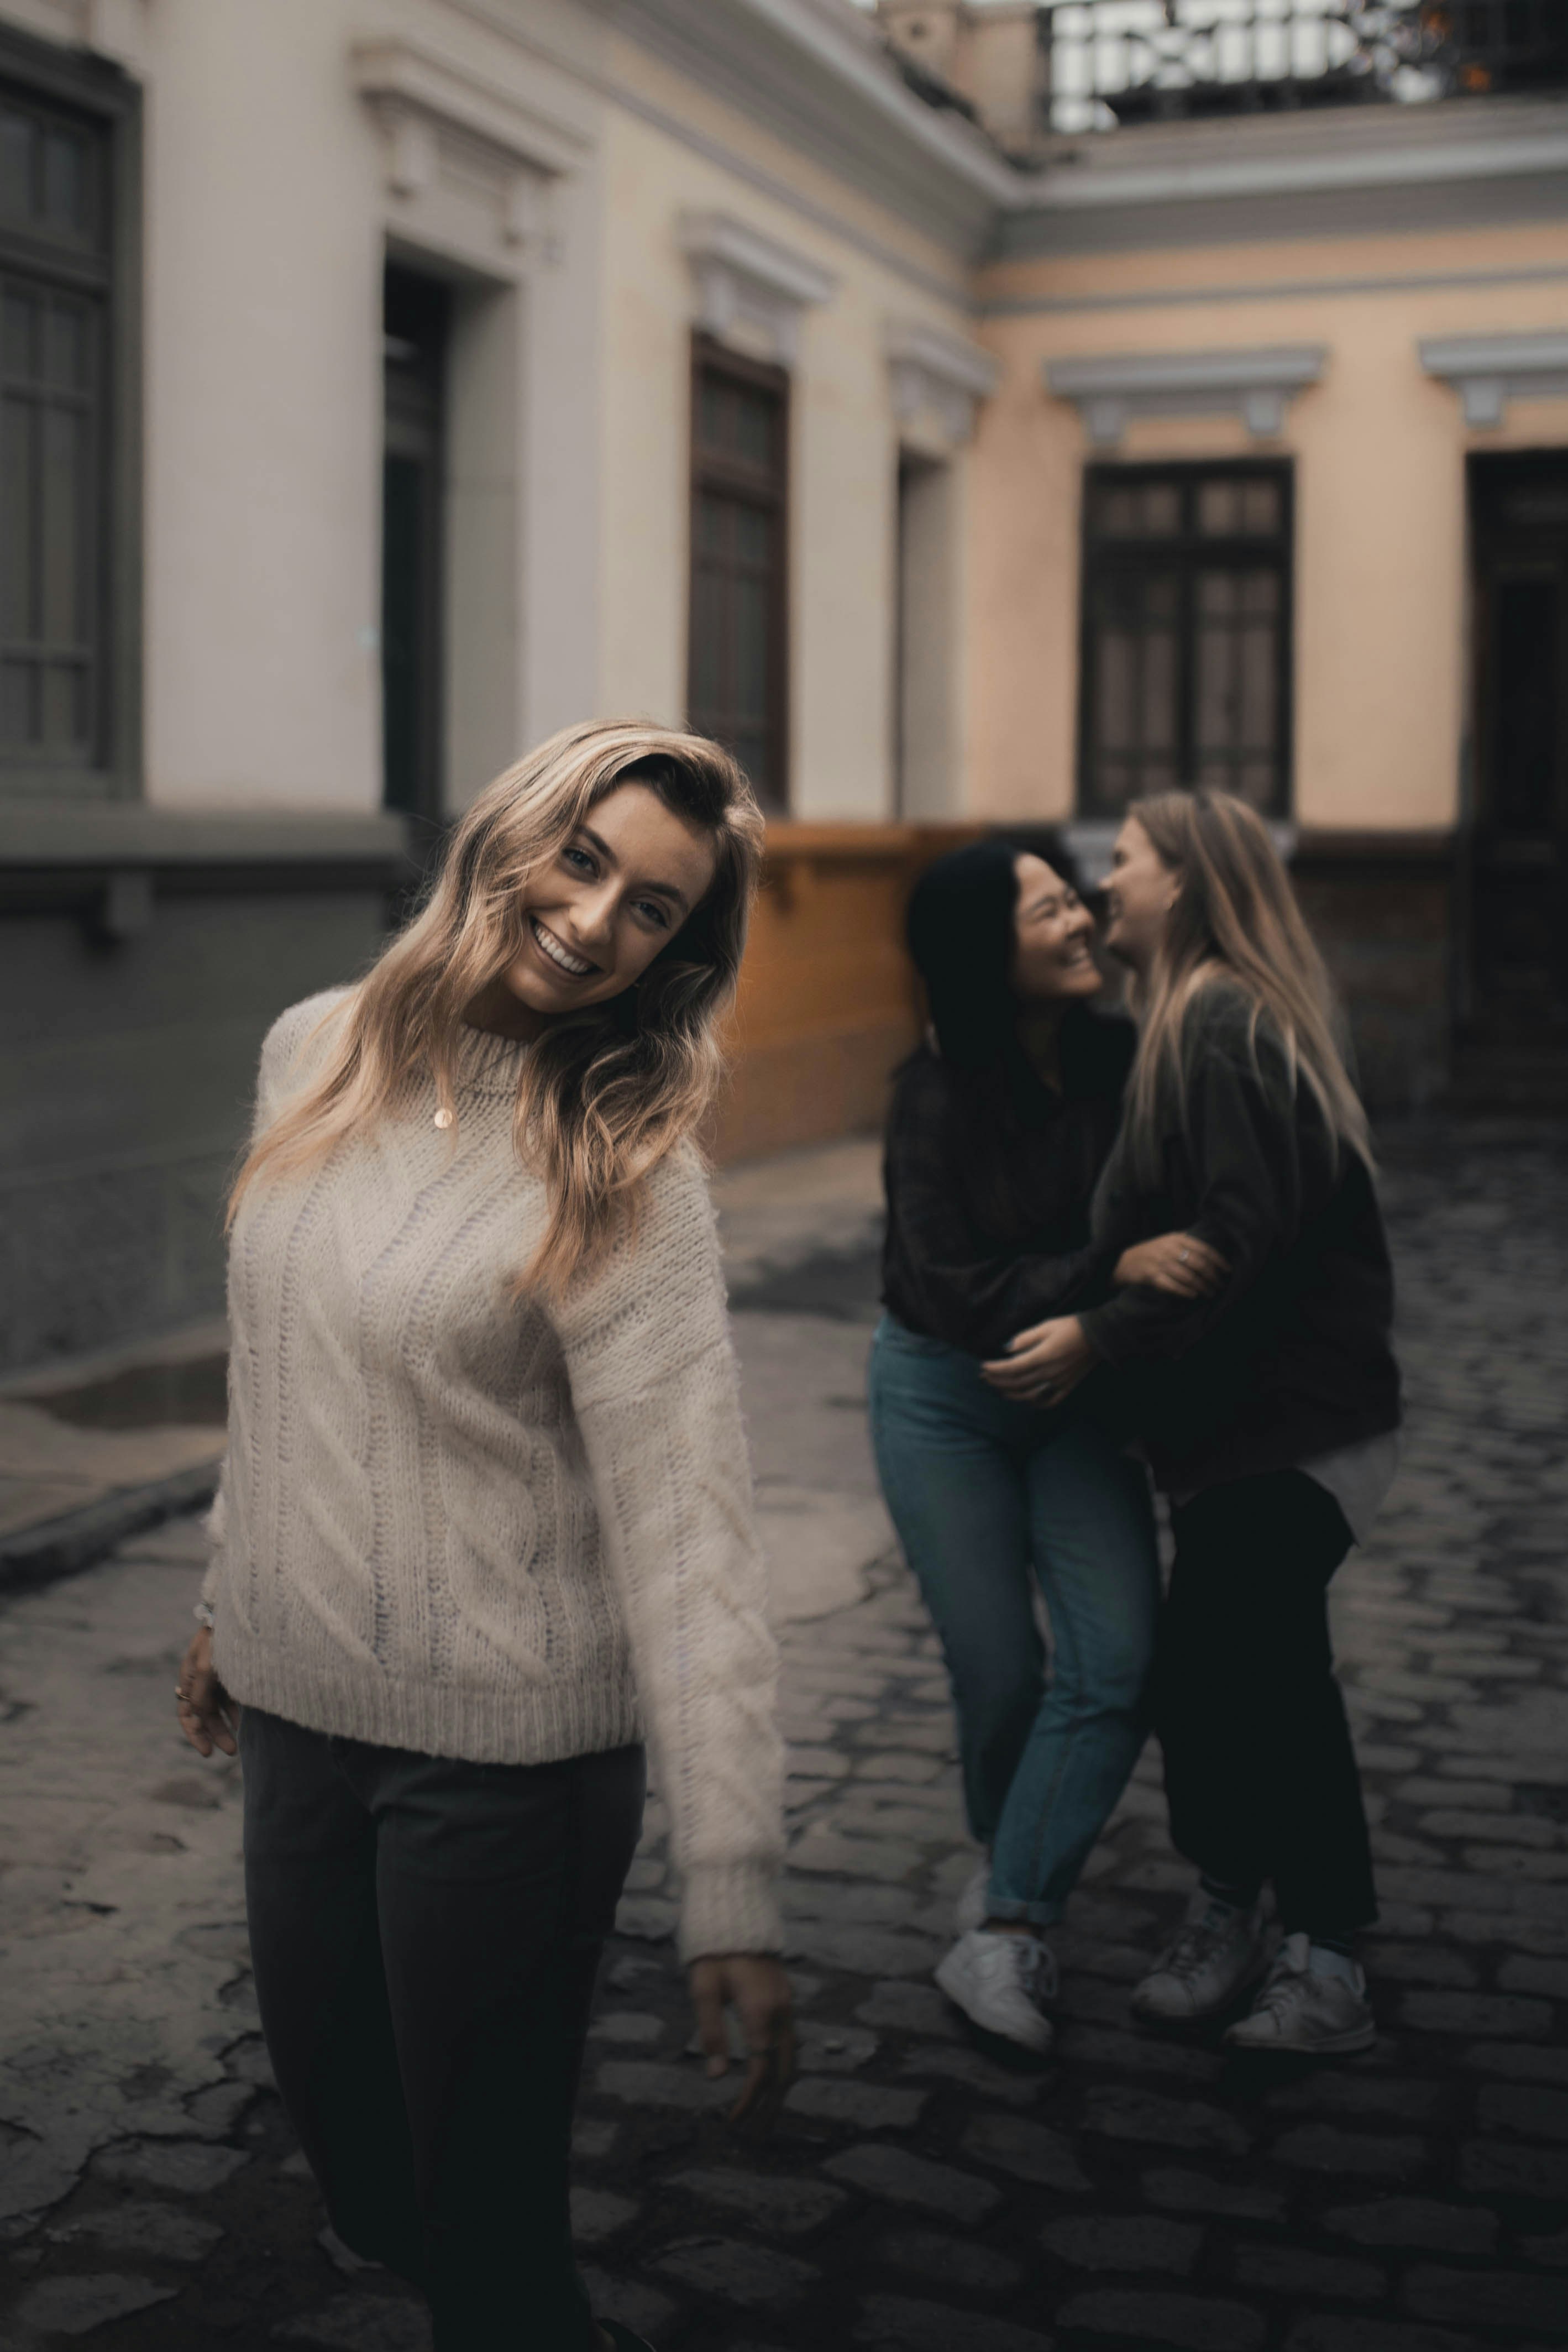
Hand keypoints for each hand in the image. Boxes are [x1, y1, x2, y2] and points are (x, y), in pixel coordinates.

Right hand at [175, 1625, 237, 1758]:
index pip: (187, 1714)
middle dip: (216, 1733)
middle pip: (205, 1714)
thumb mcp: (206, 1668)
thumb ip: (201, 1694)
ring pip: (220, 1707)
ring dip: (228, 1724)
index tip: (208, 1752)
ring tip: (241, 1740)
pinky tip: (246, 1720)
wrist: (240, 1611)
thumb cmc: (219, 1638)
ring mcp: (217, 1675)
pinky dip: (237, 1710)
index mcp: (189, 1678)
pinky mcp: (233, 1670)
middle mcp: (201, 1679)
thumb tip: (198, 1716)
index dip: (195, 1734)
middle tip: (232, 1751)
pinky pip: (233, 1696)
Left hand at [688, 1952, 794, 2128]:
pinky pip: (792, 2043)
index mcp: (760, 2012)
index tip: (732, 2122)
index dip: (748, 2101)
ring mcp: (787, 2005)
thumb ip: (712, 2032)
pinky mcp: (786, 2000)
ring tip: (765, 2117)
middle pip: (785, 2071)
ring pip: (793, 2059)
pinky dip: (783, 2069)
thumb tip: (718, 2076)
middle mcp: (781, 2011)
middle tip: (754, 2135)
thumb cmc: (713, 1951)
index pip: (761, 2070)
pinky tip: (771, 2081)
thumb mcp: (703, 1989)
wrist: (736, 1914)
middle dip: (771, 2106)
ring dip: (780, 2090)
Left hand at [982, 1314, 1096, 1405]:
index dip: (995, 1369)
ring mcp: (1058, 1383)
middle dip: (998, 1381)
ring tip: (1000, 1390)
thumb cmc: (1070, 1327)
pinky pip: (1049, 1401)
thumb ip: (1025, 1338)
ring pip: (1029, 1394)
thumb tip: (1007, 1348)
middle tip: (985, 1377)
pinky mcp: (1067, 1387)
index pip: (1011, 1367)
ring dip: (1012, 1394)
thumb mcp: (1046, 1326)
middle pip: (1016, 1382)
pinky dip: (1036, 1403)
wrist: (1098, 1336)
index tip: (983, 1367)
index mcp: (1041, 1357)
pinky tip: (1028, 1401)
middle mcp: (1048, 1373)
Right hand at [1113, 1230, 1227, 1299]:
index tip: (1228, 1270)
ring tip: (1210, 1293)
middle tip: (1220, 1285)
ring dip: (1202, 1286)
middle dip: (1212, 1277)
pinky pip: (1172, 1285)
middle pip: (1198, 1264)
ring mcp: (1160, 1263)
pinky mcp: (1152, 1276)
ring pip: (1188, 1276)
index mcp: (1176, 1239)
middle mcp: (1169, 1249)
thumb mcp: (1168, 1241)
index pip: (1203, 1249)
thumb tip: (1211, 1250)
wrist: (1125, 1261)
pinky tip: (1193, 1295)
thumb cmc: (1152, 1252)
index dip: (1218, 1260)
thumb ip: (1187, 1242)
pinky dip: (1184, 1291)